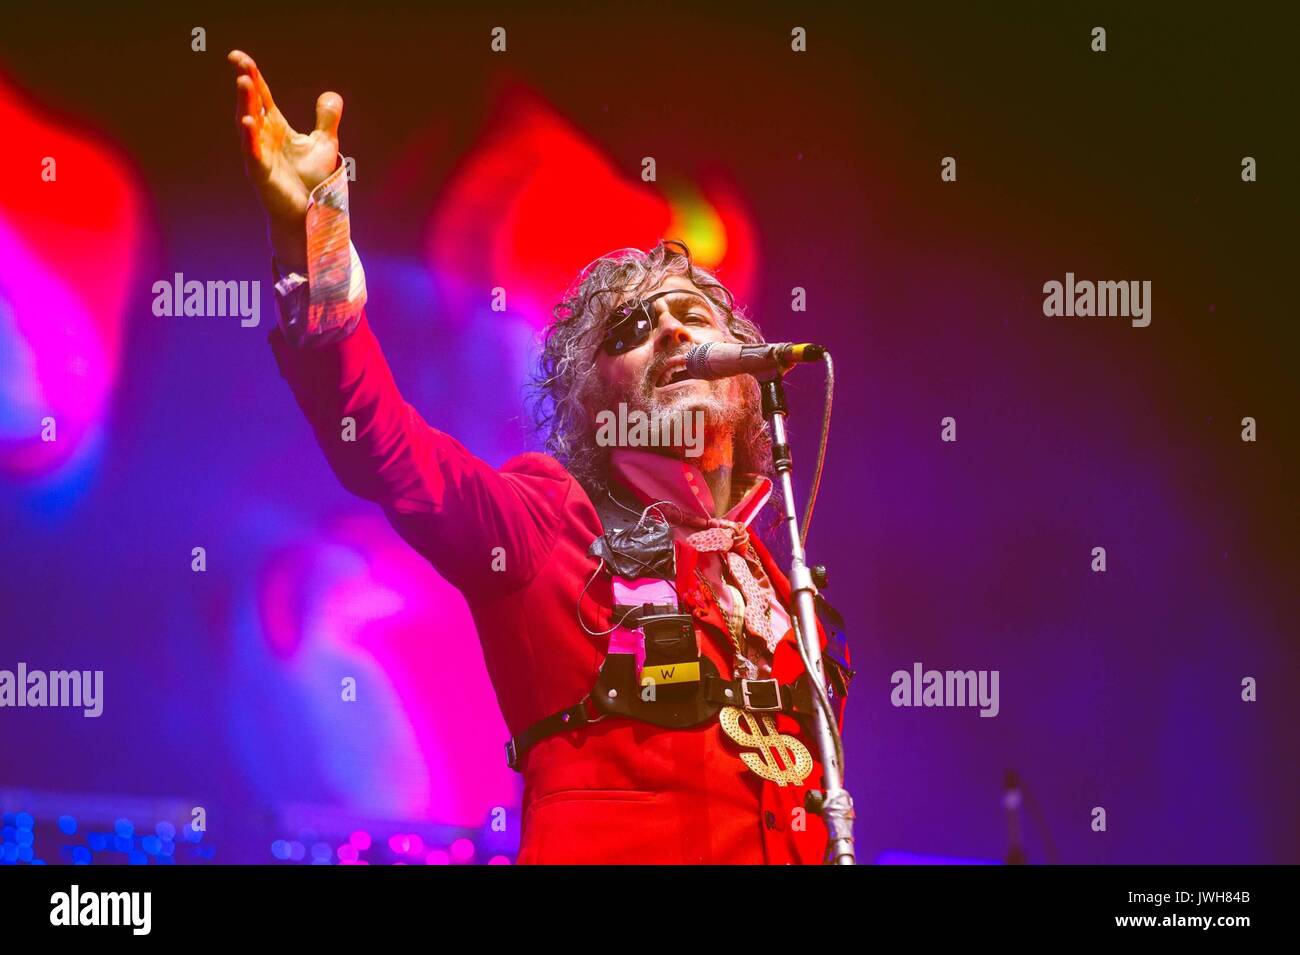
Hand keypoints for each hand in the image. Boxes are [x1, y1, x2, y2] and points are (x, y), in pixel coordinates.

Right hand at [227, 49, 342, 271]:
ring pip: (249, 125)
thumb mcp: (325, 144)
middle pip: (252, 105)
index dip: (253, 76)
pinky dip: (249, 137)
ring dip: (245, 103)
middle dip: (245, 83)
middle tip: (238, 61)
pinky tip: (247, 120)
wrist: (310, 213)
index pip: (262, 97)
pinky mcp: (261, 174)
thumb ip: (327, 119)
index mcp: (276, 128)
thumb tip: (332, 95)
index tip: (239, 57)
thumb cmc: (312, 181)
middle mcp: (264, 138)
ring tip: (243, 82)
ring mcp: (259, 155)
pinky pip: (253, 152)